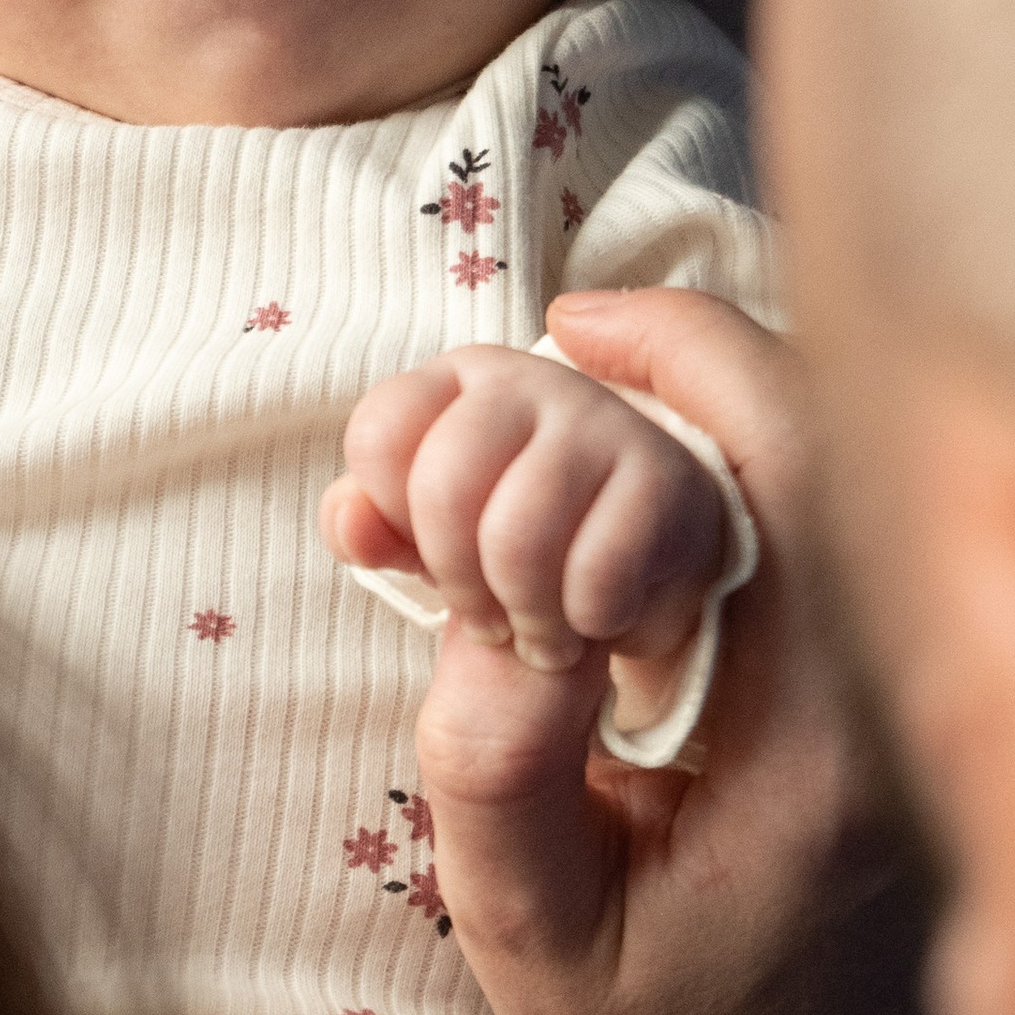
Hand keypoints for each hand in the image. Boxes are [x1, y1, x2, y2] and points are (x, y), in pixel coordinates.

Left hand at [322, 339, 726, 687]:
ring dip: (525, 617)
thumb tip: (350, 521)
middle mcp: (526, 378)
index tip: (426, 554)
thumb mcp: (427, 532)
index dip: (392, 517)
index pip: (380, 434)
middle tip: (489, 621)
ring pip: (516, 539)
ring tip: (539, 635)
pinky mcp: (664, 475)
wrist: (648, 548)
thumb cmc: (521, 531)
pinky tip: (592, 622)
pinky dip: (584, 620)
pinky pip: (594, 571)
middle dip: (459, 584)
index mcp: (457, 380)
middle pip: (443, 491)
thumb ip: (369, 524)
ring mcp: (599, 418)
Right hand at [384, 290, 1014, 1014]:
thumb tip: (477, 614)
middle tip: (439, 431)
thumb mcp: (543, 939)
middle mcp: (869, 674)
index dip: (669, 357)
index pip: (779, 461)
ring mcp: (863, 675)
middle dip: (579, 402)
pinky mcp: (832, 680)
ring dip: (587, 442)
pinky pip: (743, 533)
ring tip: (439, 492)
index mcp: (822, 728)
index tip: (554, 327)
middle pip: (754, 432)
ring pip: (749, 468)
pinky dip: (621, 500)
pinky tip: (492, 537)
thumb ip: (500, 776)